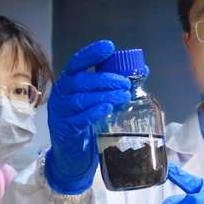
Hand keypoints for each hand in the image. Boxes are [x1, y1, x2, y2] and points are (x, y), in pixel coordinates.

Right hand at [43, 40, 132, 194]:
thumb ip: (114, 88)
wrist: (72, 156)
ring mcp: (61, 113)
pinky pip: (79, 119)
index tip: (109, 47)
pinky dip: (94, 112)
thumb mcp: (98, 102)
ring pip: (81, 100)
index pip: (77, 63)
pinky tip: (107, 109)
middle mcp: (61, 95)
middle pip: (81, 81)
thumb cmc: (86, 124)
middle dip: (105, 79)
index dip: (91, 54)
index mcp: (69, 83)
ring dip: (104, 95)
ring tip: (123, 96)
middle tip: (125, 83)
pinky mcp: (64, 130)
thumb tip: (143, 70)